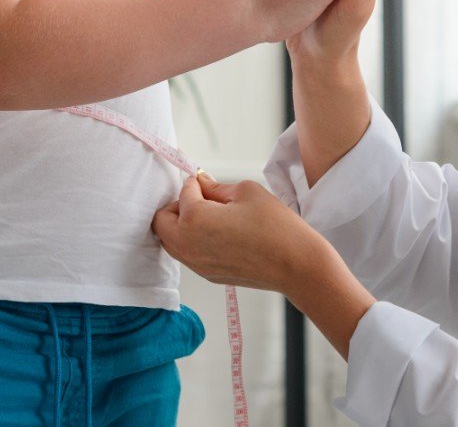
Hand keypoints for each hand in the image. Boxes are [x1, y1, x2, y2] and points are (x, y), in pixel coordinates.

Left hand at [151, 173, 332, 292]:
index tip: (208, 182)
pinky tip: (216, 234)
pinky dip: (191, 241)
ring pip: (170, 241)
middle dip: (177, 205)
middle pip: (161, 221)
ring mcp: (196, 264)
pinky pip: (186, 255)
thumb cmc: (275, 226)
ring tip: (208, 216)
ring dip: (180, 225)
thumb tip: (202, 184)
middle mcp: (187, 244)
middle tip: (201, 199)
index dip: (197, 183)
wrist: (295, 265)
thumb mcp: (246, 192)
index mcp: (194, 219)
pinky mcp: (207, 275)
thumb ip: (216, 187)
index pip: (184, 192)